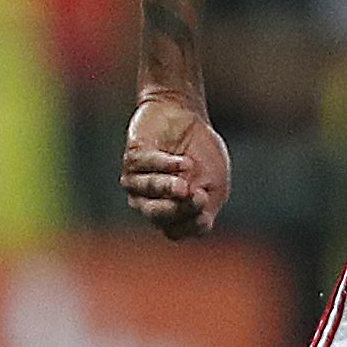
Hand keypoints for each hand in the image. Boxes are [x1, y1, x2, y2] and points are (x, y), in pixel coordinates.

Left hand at [121, 91, 230, 238]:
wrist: (185, 116)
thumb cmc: (201, 152)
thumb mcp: (215, 182)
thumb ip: (206, 202)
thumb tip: (195, 211)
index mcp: (174, 211)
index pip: (177, 231)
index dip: (191, 223)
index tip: (206, 205)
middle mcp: (152, 202)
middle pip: (160, 220)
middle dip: (178, 210)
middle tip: (197, 195)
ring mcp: (138, 183)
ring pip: (146, 198)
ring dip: (167, 190)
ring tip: (185, 180)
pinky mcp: (132, 161)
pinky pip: (144, 170)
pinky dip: (165, 167)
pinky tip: (183, 162)